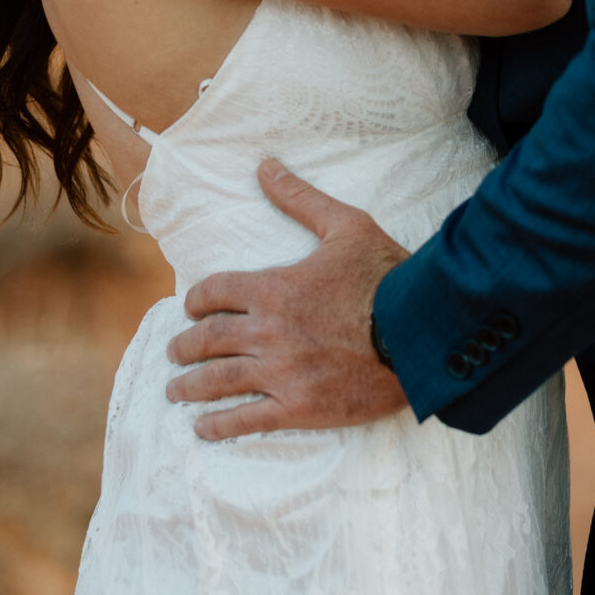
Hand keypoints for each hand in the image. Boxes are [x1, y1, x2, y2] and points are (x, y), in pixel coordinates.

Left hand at [166, 161, 409, 438]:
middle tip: (173, 353)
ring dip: (189, 387)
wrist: (421, 333)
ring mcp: (281, 373)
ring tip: (175, 391)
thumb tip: (265, 166)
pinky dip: (218, 426)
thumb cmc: (386, 276)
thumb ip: (299, 198)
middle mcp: (268, 331)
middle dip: (184, 346)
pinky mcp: (299, 408)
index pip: (214, 293)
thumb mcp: (345, 225)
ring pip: (218, 381)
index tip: (190, 308)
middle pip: (207, 340)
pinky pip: (246, 420)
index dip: (196, 300)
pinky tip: (203, 429)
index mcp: (274, 288)